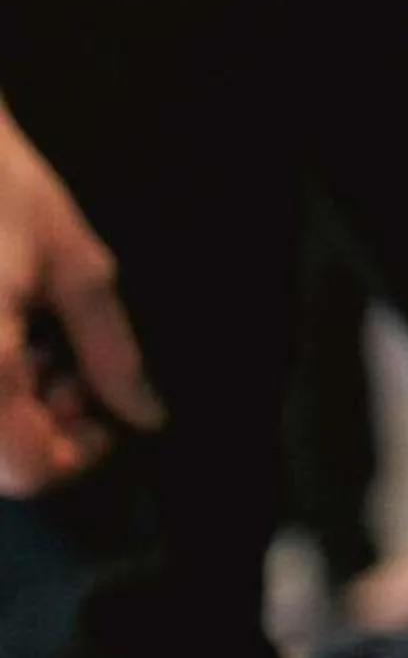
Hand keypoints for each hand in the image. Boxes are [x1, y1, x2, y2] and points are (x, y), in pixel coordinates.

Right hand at [0, 95, 160, 493]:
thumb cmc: (1, 187)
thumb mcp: (77, 267)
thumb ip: (112, 353)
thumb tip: (144, 416)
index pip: (27, 470)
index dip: (78, 456)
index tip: (102, 414)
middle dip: (42, 426)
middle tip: (69, 368)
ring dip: (11, 403)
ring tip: (34, 338)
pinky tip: (3, 328)